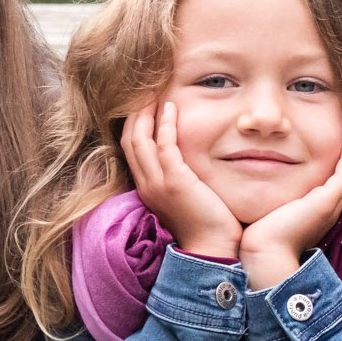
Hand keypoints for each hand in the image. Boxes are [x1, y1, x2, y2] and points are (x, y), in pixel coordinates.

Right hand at [123, 100, 242, 257]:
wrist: (212, 250)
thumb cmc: (206, 224)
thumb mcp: (186, 196)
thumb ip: (181, 176)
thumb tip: (189, 159)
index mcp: (147, 188)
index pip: (131, 149)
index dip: (135, 123)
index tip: (144, 103)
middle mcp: (146, 184)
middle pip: (129, 139)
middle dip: (135, 112)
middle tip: (145, 89)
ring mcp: (157, 183)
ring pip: (140, 139)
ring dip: (146, 113)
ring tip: (154, 92)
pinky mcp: (174, 182)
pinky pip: (163, 145)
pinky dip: (164, 124)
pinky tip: (170, 107)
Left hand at [240, 140, 341, 288]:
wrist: (266, 252)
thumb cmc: (263, 237)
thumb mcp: (275, 215)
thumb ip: (277, 204)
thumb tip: (263, 193)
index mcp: (320, 215)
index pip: (340, 191)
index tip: (338, 153)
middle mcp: (330, 212)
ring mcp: (331, 207)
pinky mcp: (326, 201)